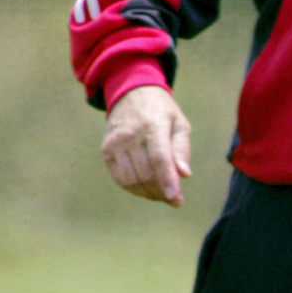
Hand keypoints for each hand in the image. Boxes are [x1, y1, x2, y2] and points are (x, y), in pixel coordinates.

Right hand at [101, 84, 192, 205]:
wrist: (130, 94)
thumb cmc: (161, 112)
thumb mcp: (179, 123)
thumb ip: (182, 149)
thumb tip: (185, 174)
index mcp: (153, 125)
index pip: (159, 158)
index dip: (167, 180)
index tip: (175, 198)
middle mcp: (131, 134)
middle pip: (145, 173)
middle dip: (162, 191)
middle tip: (175, 199)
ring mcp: (115, 143)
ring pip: (131, 180)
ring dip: (149, 193)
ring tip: (162, 194)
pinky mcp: (106, 150)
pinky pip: (120, 178)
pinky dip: (134, 189)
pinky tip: (147, 188)